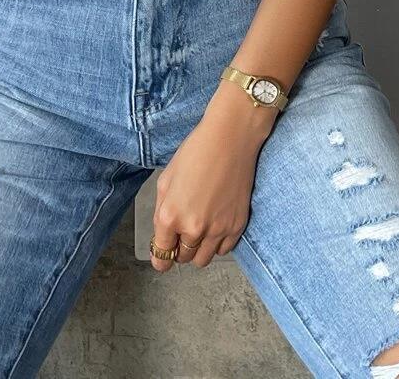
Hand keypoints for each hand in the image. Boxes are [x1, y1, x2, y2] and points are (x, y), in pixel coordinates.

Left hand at [150, 79, 277, 271]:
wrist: (230, 139)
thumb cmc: (196, 152)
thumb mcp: (166, 179)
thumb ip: (161, 211)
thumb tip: (162, 234)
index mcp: (171, 216)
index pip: (162, 256)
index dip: (160, 257)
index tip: (163, 254)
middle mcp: (194, 228)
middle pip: (183, 258)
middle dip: (179, 248)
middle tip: (182, 231)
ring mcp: (218, 230)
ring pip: (203, 259)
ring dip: (197, 249)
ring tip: (199, 227)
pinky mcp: (238, 226)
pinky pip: (224, 251)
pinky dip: (217, 244)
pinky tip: (215, 224)